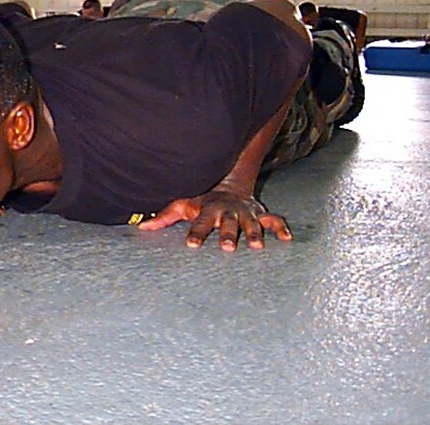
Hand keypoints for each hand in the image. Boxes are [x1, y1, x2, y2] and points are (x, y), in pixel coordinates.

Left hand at [138, 191, 291, 251]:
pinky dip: (281, 228)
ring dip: (254, 234)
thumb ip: (165, 216)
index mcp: (208, 210)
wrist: (229, 181)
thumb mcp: (183, 204)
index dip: (196, 233)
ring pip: (251, 223)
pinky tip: (287, 239)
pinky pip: (273, 220)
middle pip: (228, 224)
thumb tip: (142, 227)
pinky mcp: (260, 214)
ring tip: (258, 246)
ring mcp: (245, 212)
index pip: (200, 223)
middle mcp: (228, 211)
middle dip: (228, 235)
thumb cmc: (202, 199)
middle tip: (228, 248)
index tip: (192, 245)